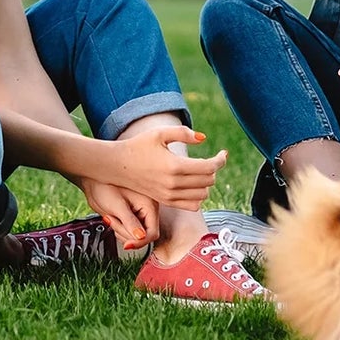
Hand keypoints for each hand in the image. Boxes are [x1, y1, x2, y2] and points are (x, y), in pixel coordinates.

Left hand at [80, 178, 159, 251]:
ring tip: (111, 217)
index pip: (152, 233)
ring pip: (136, 235)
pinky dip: (121, 229)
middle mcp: (149, 209)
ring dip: (122, 231)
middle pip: (144, 236)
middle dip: (126, 233)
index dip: (140, 242)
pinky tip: (113, 218)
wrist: (94, 180)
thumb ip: (130, 222)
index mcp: (150, 204)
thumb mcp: (117, 206)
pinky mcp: (135, 214)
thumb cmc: (105, 187)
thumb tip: (141, 238)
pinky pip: (131, 230)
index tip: (126, 245)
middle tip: (111, 220)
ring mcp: (142, 212)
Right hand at [107, 126, 226, 210]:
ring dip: (207, 183)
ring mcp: (169, 195)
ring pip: (203, 195)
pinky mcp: (165, 201)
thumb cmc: (138, 145)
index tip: (223, 153)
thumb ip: (183, 133)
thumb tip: (203, 138)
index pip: (209, 168)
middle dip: (214, 169)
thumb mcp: (160, 133)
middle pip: (209, 181)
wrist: (116, 165)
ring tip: (202, 170)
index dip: (220, 160)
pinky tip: (194, 184)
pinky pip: (192, 206)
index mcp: (175, 166)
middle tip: (212, 159)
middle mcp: (173, 184)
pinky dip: (198, 196)